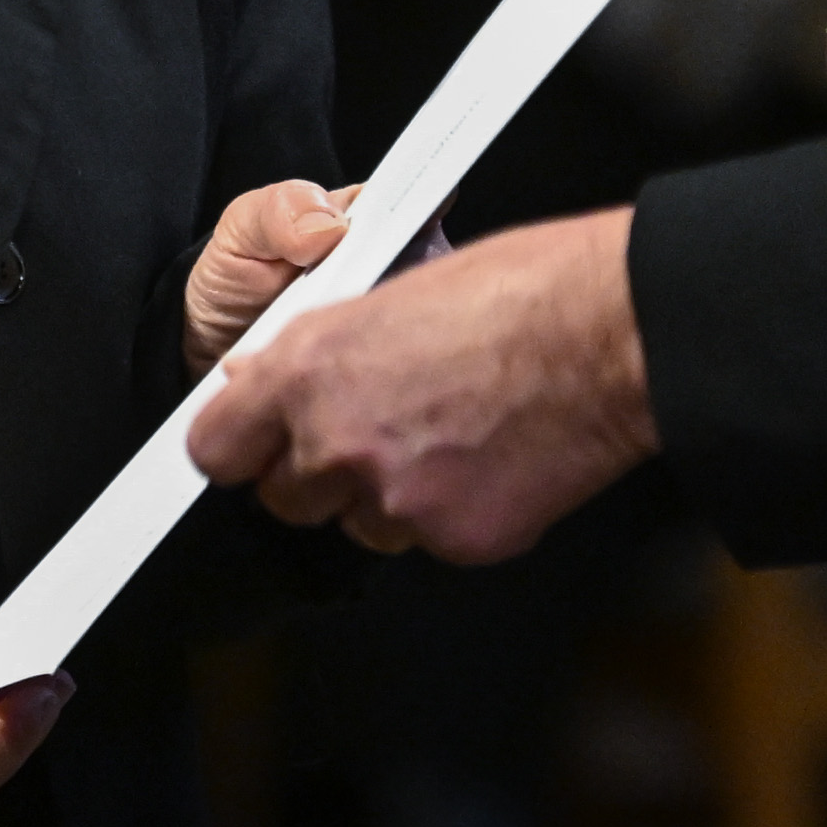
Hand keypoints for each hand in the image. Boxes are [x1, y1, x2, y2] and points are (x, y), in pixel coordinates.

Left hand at [184, 207, 654, 563]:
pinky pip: (427, 541)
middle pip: (283, 498)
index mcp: (307, 367)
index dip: (238, 443)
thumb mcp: (386, 286)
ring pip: (358, 525)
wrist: (612, 331)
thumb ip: (316, 346)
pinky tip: (485, 455)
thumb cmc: (518, 290)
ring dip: (384, 494)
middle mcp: (337, 441)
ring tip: (443, 431)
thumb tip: (270, 373)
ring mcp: (396, 500)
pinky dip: (449, 510)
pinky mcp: (455, 539)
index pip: (214, 446)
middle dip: (315, 472)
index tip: (251, 442)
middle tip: (369, 426)